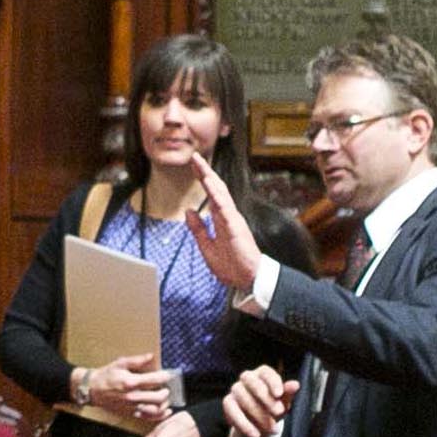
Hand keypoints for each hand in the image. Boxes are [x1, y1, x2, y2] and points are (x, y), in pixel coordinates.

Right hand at [83, 354, 169, 422]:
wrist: (92, 389)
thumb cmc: (106, 375)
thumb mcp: (120, 363)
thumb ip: (137, 360)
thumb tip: (151, 356)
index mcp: (131, 382)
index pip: (155, 380)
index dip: (166, 376)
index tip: (168, 374)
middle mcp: (133, 396)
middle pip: (159, 397)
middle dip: (166, 391)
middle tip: (167, 386)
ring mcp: (132, 406)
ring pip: (156, 409)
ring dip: (165, 403)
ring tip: (165, 397)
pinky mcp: (131, 413)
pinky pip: (149, 418)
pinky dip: (160, 415)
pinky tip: (166, 410)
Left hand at [183, 153, 261, 290]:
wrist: (248, 279)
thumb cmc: (232, 265)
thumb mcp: (207, 246)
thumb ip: (198, 229)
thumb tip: (188, 211)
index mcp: (221, 219)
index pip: (211, 194)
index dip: (202, 179)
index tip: (193, 166)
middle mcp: (228, 216)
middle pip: (216, 189)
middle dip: (205, 172)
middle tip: (194, 157)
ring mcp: (233, 220)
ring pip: (221, 194)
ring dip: (210, 178)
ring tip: (200, 165)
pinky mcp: (236, 227)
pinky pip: (226, 209)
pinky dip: (218, 196)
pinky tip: (210, 186)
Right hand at [221, 364, 296, 436]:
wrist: (260, 425)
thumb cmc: (274, 408)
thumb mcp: (283, 402)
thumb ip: (288, 393)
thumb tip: (295, 385)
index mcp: (262, 373)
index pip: (266, 372)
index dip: (272, 381)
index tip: (279, 394)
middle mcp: (247, 378)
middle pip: (251, 381)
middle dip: (265, 396)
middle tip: (279, 412)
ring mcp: (235, 389)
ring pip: (243, 397)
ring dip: (258, 414)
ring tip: (272, 428)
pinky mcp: (228, 403)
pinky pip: (233, 411)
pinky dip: (244, 424)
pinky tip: (255, 434)